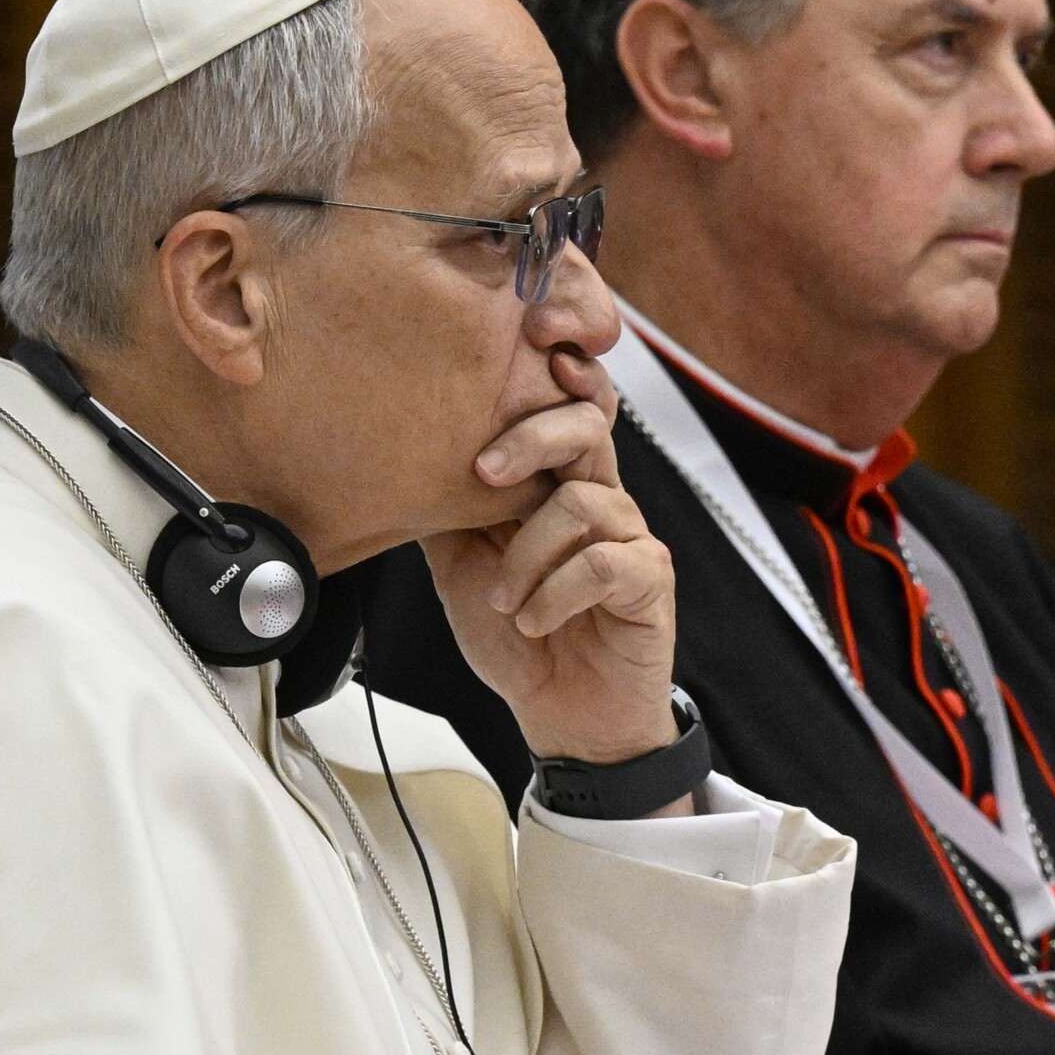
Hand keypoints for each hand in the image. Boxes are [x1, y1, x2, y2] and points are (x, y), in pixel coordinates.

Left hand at [424, 350, 679, 767]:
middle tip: (484, 474)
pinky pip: (606, 561)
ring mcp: (630, 538)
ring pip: (585, 500)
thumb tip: (403, 455)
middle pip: (587, 425)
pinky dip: (557, 593)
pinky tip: (538, 619)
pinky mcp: (651, 582)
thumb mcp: (462, 568)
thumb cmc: (521, 640)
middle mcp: (600, 498)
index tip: (531, 338)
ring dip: (528, 554)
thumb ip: (447, 511)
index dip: (559, 365)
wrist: (563, 716)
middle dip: (534, 436)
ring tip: (508, 599)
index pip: (567, 404)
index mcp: (558, 484)